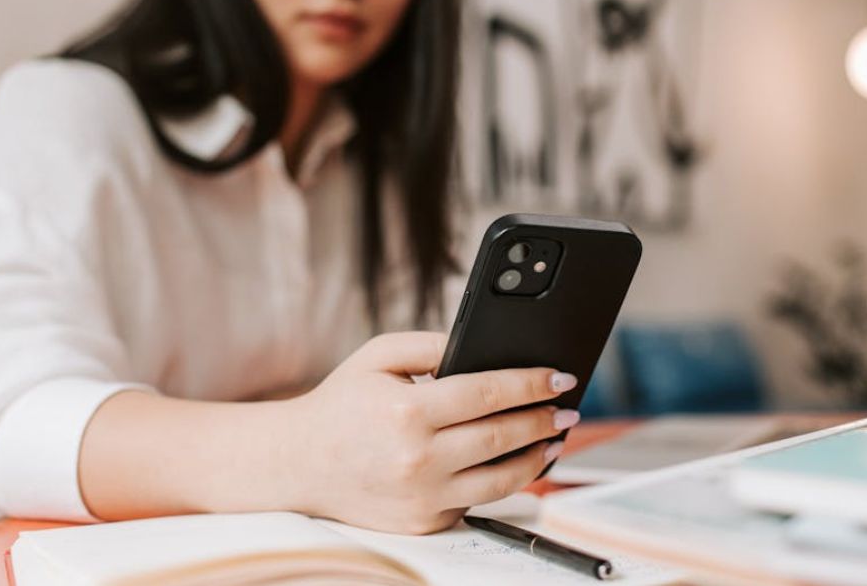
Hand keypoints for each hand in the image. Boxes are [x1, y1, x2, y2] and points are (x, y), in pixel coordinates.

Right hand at [282, 331, 579, 533]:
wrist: (297, 464)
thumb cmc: (341, 405)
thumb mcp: (378, 356)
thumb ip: (432, 344)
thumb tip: (484, 348)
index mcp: (408, 412)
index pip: (489, 393)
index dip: (532, 383)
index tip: (561, 376)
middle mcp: (418, 459)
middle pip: (504, 437)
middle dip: (545, 420)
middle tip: (569, 408)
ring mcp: (423, 497)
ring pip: (502, 479)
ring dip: (537, 457)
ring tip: (554, 438)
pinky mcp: (424, 523)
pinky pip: (477, 501)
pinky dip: (503, 482)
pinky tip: (518, 463)